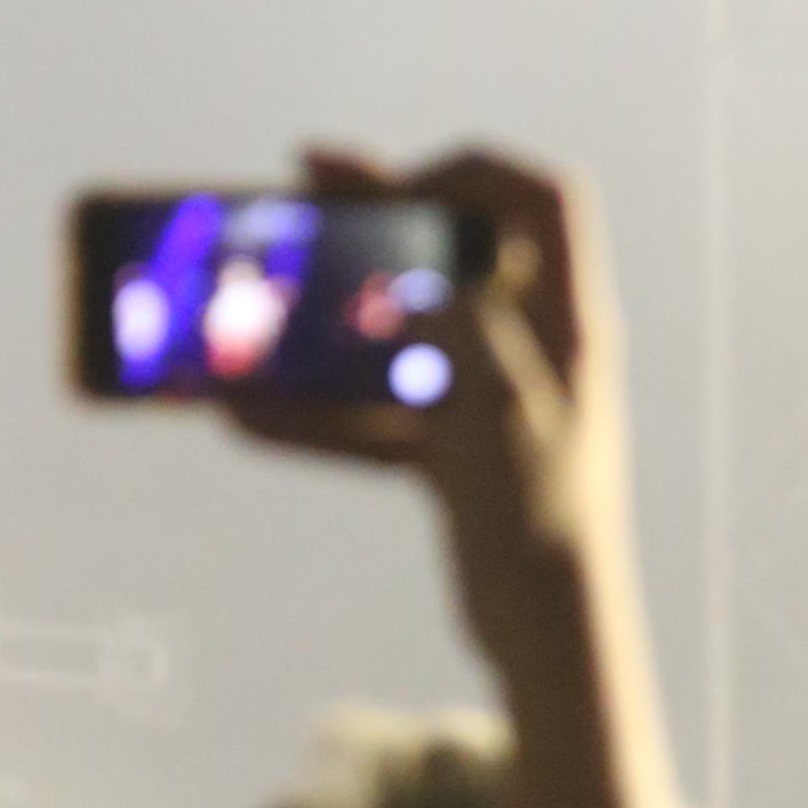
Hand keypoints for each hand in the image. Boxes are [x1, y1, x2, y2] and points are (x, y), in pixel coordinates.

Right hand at [229, 147, 629, 680]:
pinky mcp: (458, 456)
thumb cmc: (541, 524)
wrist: (550, 636)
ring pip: (404, 329)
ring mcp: (494, 401)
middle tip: (298, 188)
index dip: (475, 171)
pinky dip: (317, 411)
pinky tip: (240, 417)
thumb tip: (417, 286)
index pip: (542, 200)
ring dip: (330, 311)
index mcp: (567, 324)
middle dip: (374, 218)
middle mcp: (536, 350)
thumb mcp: (500, 413)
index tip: (402, 186)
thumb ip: (465, 334)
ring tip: (252, 295)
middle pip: (455, 251)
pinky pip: (378, 412)